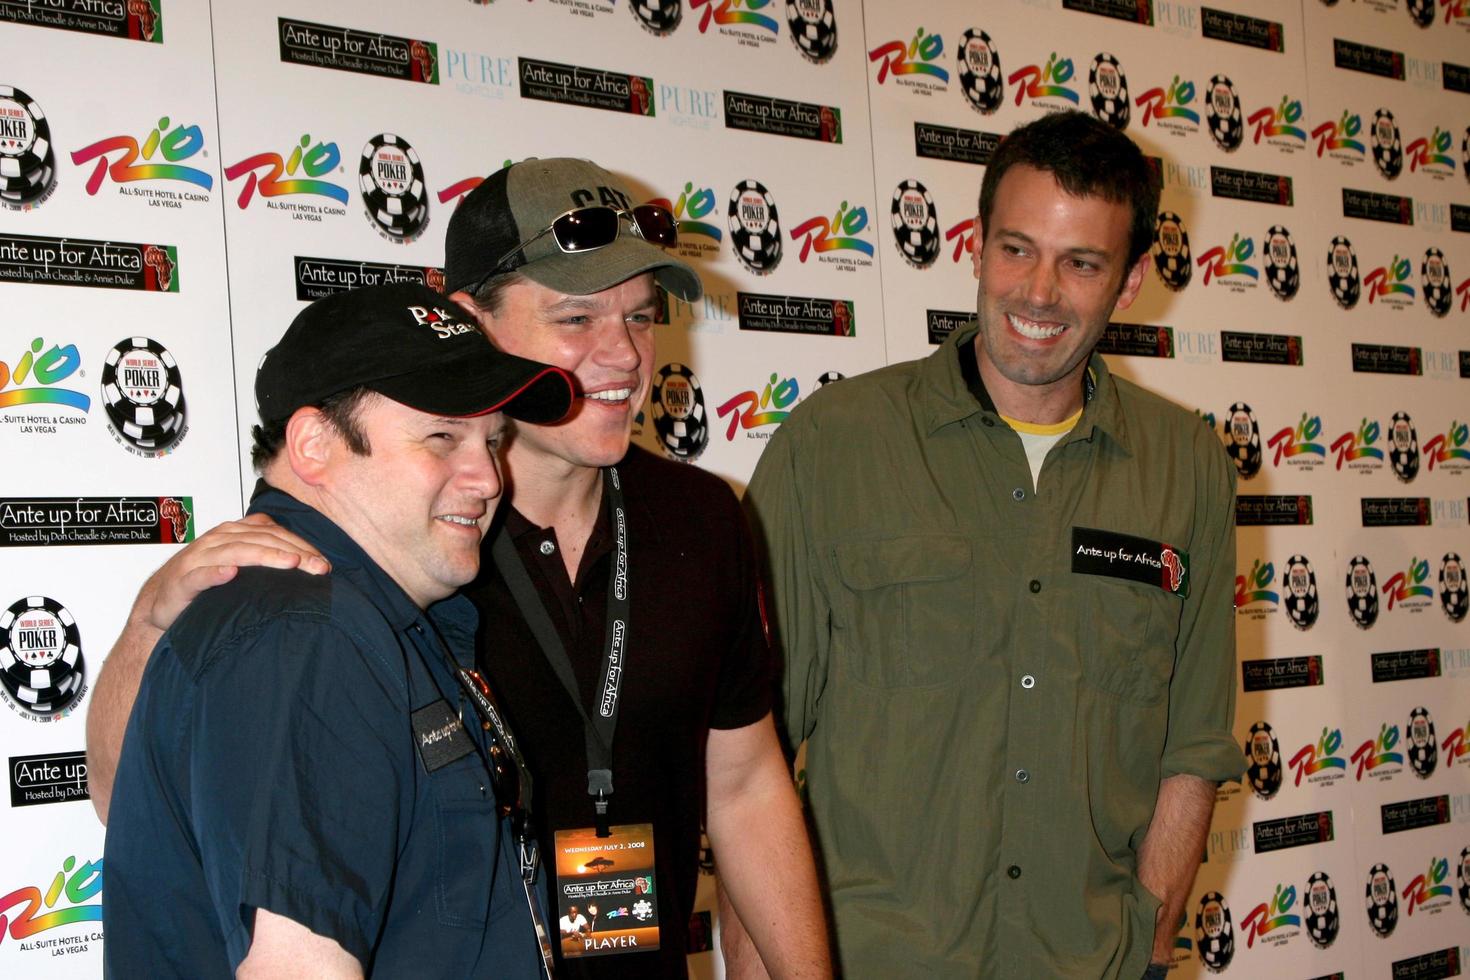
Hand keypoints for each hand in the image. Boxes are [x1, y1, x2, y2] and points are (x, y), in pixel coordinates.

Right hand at [140, 513, 329, 630]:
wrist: (161, 601)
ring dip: (265, 556)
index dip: (301, 545)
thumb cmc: (205, 583)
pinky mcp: (182, 580)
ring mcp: (199, 558)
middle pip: (261, 539)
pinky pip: (199, 575)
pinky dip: (215, 573)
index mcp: (234, 533)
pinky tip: (230, 573)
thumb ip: (265, 556)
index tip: (324, 563)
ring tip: (290, 563)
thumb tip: (307, 562)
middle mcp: (218, 540)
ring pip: (236, 551)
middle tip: (318, 567)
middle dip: (294, 551)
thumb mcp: (239, 564)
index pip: (273, 533)